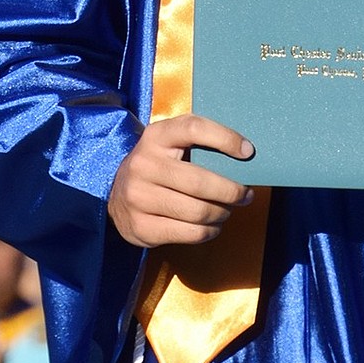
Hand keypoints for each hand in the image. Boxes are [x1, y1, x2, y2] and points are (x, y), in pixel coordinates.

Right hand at [107, 113, 254, 248]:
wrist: (115, 194)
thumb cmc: (159, 164)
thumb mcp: (170, 143)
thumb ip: (199, 141)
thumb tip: (246, 154)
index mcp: (156, 136)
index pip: (194, 129)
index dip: (225, 138)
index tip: (248, 152)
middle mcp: (143, 164)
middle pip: (200, 181)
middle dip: (232, 191)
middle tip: (245, 195)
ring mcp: (138, 197)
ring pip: (198, 211)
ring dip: (222, 213)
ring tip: (227, 211)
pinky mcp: (140, 226)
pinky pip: (189, 233)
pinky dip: (208, 231)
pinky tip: (212, 225)